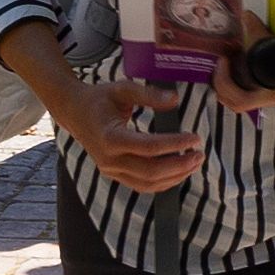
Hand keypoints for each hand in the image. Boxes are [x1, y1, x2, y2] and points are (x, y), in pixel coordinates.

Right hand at [66, 78, 207, 192]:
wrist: (75, 113)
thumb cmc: (99, 99)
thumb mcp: (122, 89)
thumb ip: (149, 94)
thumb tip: (175, 99)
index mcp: (110, 137)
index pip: (149, 147)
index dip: (175, 144)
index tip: (194, 138)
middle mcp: (108, 158)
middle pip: (150, 171)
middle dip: (179, 165)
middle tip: (199, 154)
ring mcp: (110, 170)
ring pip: (147, 183)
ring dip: (175, 176)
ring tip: (194, 162)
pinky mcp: (114, 175)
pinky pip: (141, 185)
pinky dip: (163, 182)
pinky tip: (179, 171)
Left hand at [210, 28, 274, 117]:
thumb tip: (246, 15)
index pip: (260, 83)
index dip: (235, 76)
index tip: (228, 55)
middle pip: (241, 102)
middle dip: (221, 84)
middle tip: (219, 59)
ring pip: (239, 102)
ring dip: (223, 86)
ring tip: (220, 61)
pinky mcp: (272, 96)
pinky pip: (245, 97)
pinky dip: (232, 85)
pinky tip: (228, 66)